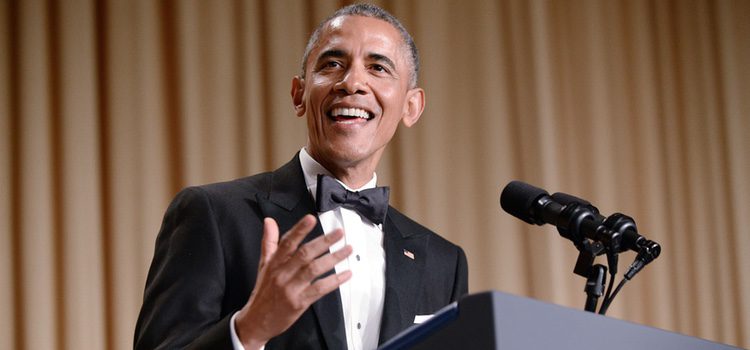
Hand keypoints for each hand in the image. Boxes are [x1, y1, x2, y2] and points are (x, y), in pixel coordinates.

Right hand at [234, 215, 351, 348]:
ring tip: (347, 250)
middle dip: (324, 242)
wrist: (256, 321)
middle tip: (339, 233)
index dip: (299, 230)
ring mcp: (290, 289)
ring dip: (333, 258)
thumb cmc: (263, 292)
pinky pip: (319, 289)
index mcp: (274, 263)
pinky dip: (334, 281)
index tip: (311, 219)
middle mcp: (282, 274)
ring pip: (314, 269)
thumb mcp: (263, 265)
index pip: (287, 243)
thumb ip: (269, 242)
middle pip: (304, 254)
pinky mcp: (299, 303)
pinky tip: (346, 274)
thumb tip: (269, 221)